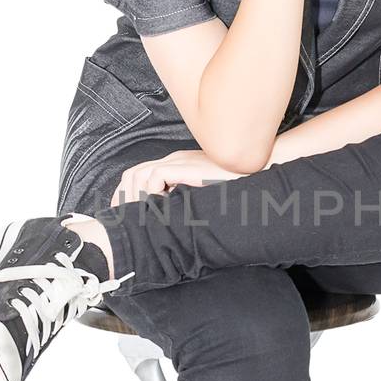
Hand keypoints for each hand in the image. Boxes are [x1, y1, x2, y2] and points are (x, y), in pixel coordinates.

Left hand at [110, 149, 247, 206]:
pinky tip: (162, 207)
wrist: (257, 171)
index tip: (124, 217)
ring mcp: (178, 161)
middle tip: (125, 220)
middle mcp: (172, 160)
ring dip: (137, 198)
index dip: (126, 196)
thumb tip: (165, 219)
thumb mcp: (202, 195)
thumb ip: (184, 199)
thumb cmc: (234, 187)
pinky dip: (152, 193)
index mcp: (175, 165)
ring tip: (144, 216)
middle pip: (131, 174)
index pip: (137, 176)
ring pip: (138, 175)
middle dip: (123, 199)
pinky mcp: (185, 166)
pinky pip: (154, 177)